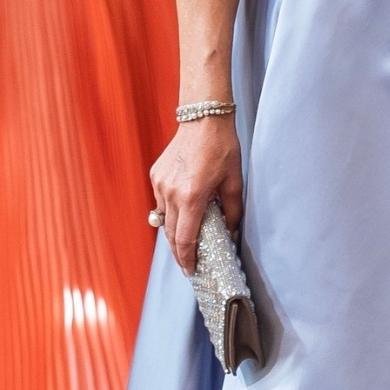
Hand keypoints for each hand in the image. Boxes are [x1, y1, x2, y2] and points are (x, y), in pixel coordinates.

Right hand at [150, 117, 243, 273]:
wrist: (202, 119)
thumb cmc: (221, 147)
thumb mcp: (234, 181)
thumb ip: (232, 211)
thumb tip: (231, 232)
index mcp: (192, 197)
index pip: (185, 240)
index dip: (187, 259)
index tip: (191, 270)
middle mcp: (171, 193)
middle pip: (171, 235)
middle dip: (179, 253)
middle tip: (188, 264)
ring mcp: (160, 185)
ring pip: (163, 220)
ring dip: (174, 233)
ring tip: (187, 241)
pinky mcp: (156, 176)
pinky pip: (160, 203)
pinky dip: (170, 212)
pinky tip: (182, 212)